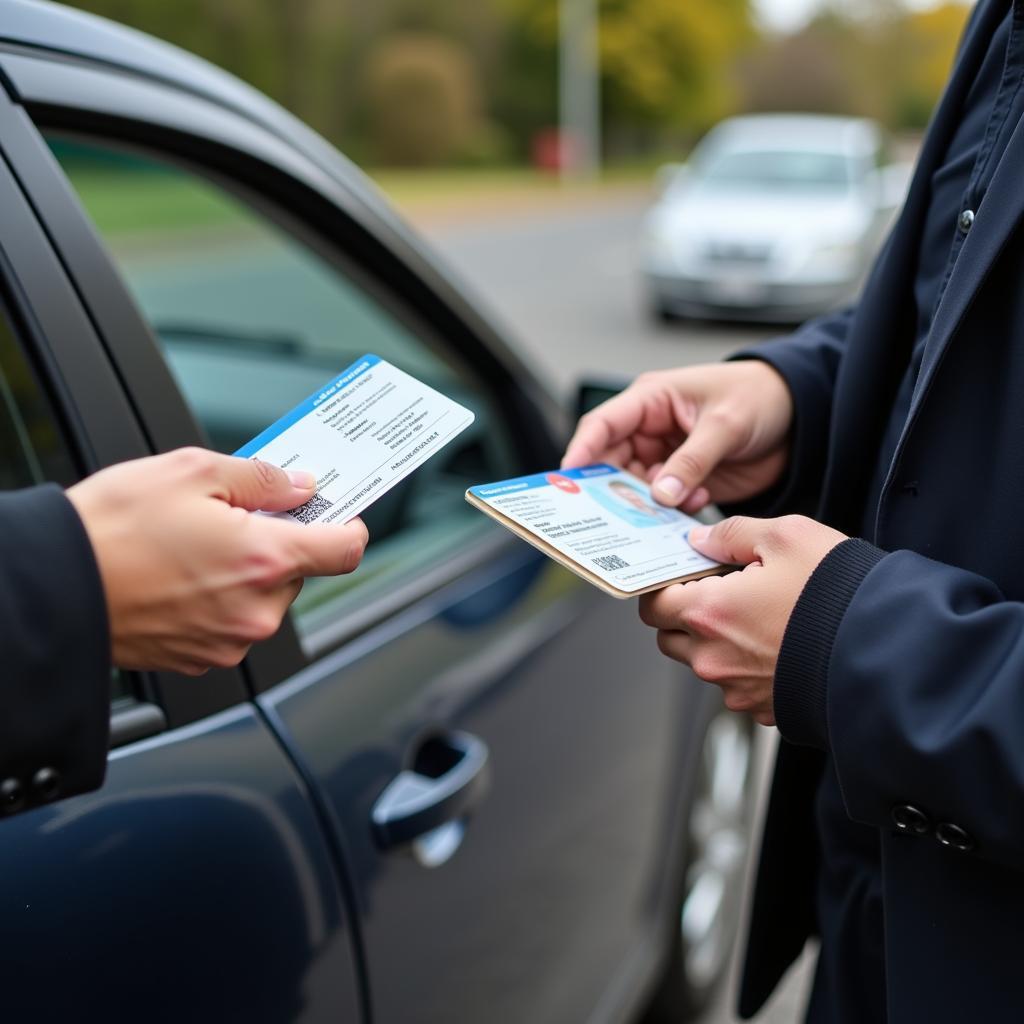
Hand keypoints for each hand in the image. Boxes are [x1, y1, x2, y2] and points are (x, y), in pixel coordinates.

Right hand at [67, 448, 367, 674]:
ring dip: (246, 570)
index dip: (347, 524)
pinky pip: (233, 620)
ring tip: (194, 544)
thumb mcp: (192, 473)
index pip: (346, 550)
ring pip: (265, 596)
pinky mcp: (202, 656)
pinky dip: (220, 597)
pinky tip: (181, 573)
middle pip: (300, 571)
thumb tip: (298, 485)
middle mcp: (256, 611)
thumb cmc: (111, 532)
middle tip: (236, 515)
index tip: (338, 511)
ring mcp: (229, 640)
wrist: (52, 588)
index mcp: (265, 561)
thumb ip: (261, 479)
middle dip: (277, 541)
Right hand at [562, 362, 793, 513]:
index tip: (569, 479)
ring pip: (637, 488)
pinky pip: (665, 503)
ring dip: (647, 505)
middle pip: (612, 463)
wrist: (798, 418)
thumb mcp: (724, 424)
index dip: (582, 451)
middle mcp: (651, 430)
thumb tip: (661, 495)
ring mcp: (666, 457)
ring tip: (660, 517)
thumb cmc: (758, 397)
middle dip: (611, 488)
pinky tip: (695, 506)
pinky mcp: (685, 480)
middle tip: (608, 514)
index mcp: (651, 400)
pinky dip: (674, 512)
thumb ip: (692, 461)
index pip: (603, 425)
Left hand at [639, 515, 845, 724]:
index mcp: (708, 613)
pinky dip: (746, 666)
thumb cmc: (839, 593)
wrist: (890, 651)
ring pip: (703, 663)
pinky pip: (737, 685)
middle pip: (670, 636)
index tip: (686, 574)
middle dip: (685, 614)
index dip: (665, 585)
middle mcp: (714, 658)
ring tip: (759, 616)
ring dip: (716, 641)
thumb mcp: (786, 537)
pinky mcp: (763, 709)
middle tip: (721, 591)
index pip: (653, 604)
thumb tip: (701, 542)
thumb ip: (732, 534)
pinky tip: (779, 643)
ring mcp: (737, 690)